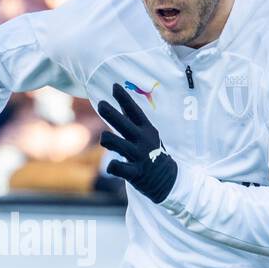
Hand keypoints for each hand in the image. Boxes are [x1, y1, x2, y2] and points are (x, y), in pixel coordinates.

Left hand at [96, 82, 178, 202]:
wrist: (167, 180)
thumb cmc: (152, 153)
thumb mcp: (147, 134)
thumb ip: (131, 120)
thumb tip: (120, 101)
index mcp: (147, 130)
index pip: (134, 111)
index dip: (124, 98)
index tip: (114, 86)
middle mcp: (143, 140)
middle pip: (123, 123)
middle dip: (110, 112)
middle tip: (101, 104)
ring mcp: (138, 156)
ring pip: (115, 142)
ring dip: (108, 139)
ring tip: (107, 139)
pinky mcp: (134, 173)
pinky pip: (116, 167)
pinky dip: (113, 166)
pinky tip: (114, 166)